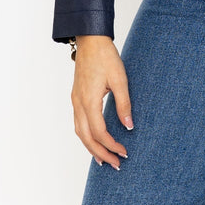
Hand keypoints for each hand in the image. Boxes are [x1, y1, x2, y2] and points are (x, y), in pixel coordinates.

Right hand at [70, 35, 133, 168]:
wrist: (90, 40)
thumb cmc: (106, 56)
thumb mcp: (120, 78)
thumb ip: (124, 104)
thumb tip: (129, 126)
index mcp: (89, 101)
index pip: (100, 132)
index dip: (111, 145)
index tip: (124, 152)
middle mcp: (79, 104)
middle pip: (87, 138)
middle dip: (101, 153)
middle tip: (115, 164)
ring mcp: (75, 101)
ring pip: (80, 132)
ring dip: (91, 148)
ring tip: (103, 159)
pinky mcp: (76, 97)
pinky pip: (79, 123)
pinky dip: (86, 136)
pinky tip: (94, 139)